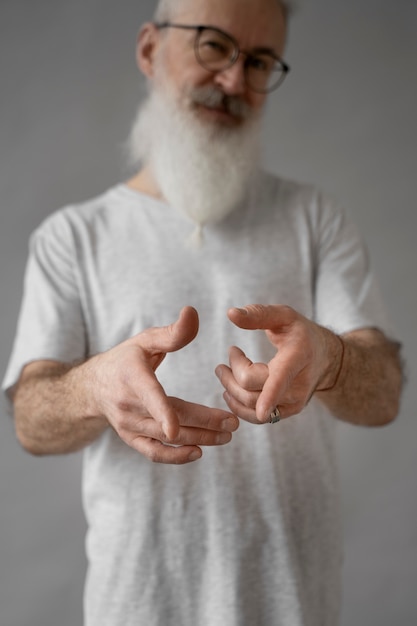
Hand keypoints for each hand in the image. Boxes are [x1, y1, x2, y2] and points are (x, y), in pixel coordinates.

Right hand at [90, 306, 237, 462]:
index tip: (175, 429)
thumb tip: (193, 312)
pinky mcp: (131, 439)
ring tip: (227, 436)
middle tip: (233, 424)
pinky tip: (198, 452)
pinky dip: (175, 457)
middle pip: (169, 420)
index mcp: (132, 377)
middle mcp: (128, 405)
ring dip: (199, 439)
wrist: (93, 386)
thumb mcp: (146, 340)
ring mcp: (129, 425)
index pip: (149, 396)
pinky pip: (153, 453)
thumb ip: (173, 332)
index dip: (162, 413)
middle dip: (204, 424)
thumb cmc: (125, 359)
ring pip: (166, 439)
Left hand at [215, 305, 341, 423]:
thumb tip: (231, 314)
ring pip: (251, 407)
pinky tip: (231, 391)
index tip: (261, 411)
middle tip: (230, 354)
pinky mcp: (287, 412)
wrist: (324, 357)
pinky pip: (257, 418)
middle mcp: (298, 385)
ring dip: (231, 391)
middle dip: (231, 375)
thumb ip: (258, 314)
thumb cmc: (300, 333)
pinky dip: (239, 406)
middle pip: (252, 390)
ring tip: (224, 371)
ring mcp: (294, 402)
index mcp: (298, 357)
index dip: (271, 396)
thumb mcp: (283, 316)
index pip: (280, 379)